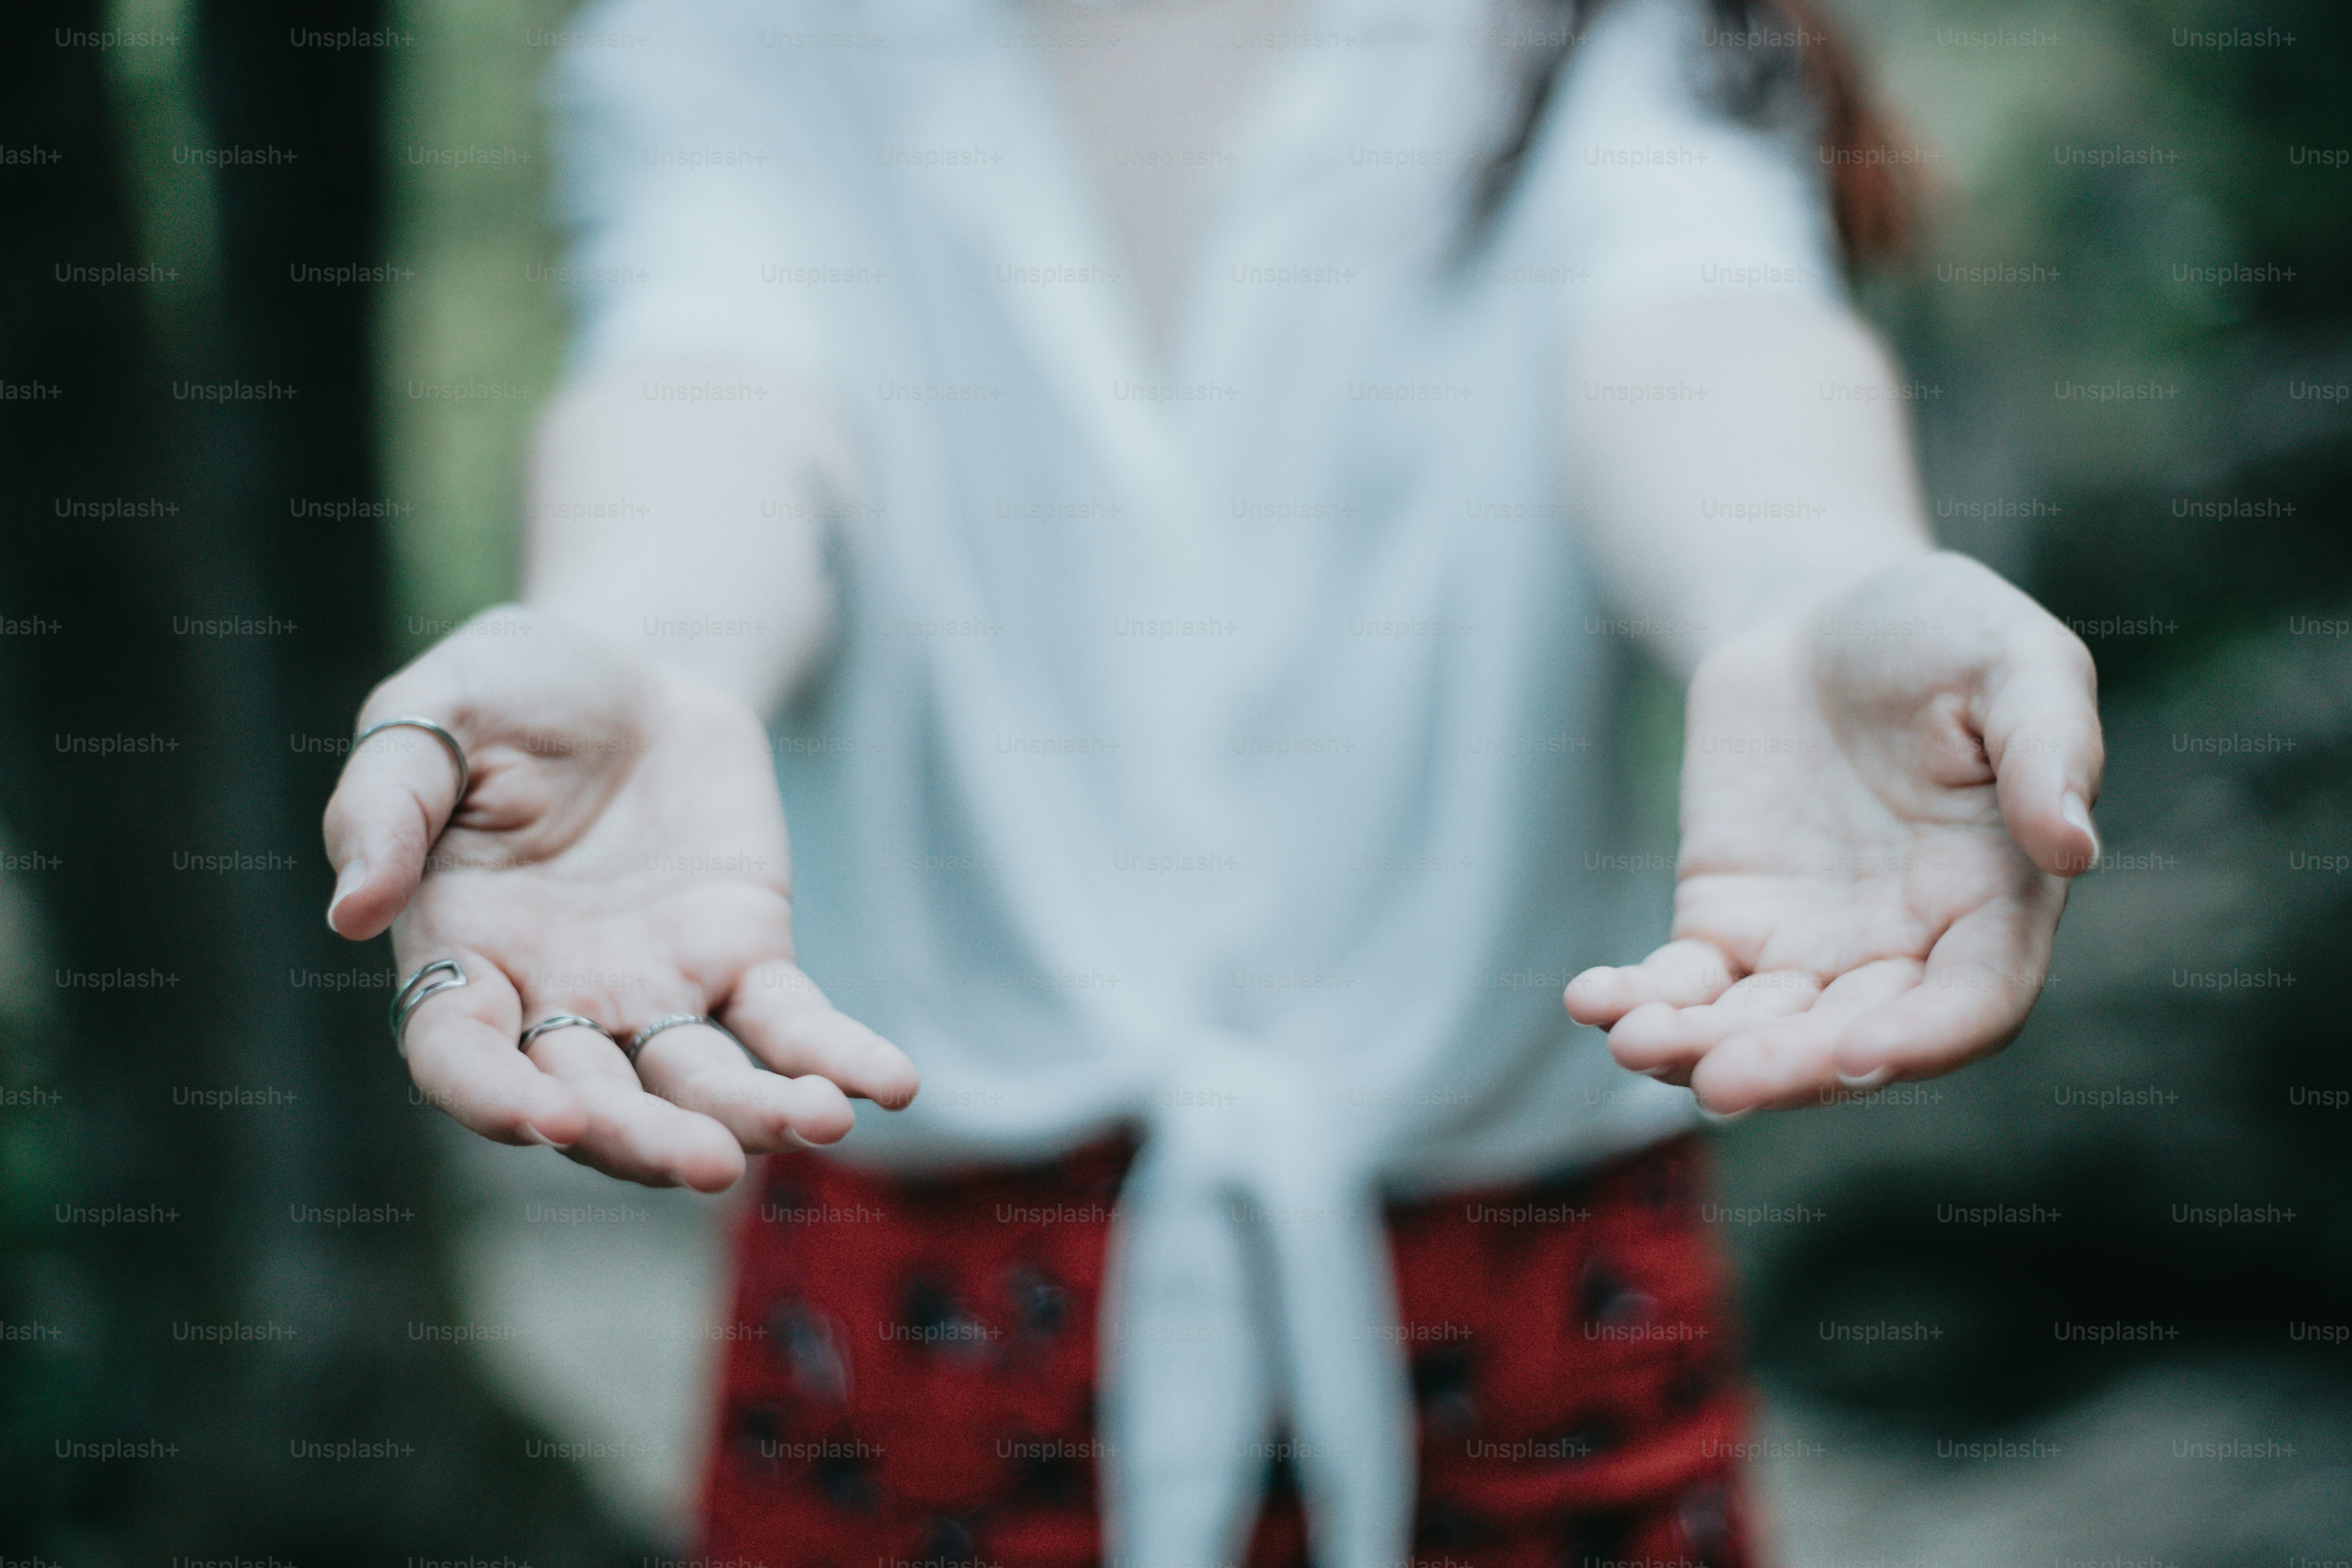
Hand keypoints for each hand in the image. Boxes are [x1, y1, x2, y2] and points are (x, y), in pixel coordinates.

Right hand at [323, 606, 915, 1189]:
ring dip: (758, 1116)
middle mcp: (557, 1000)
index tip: (549, 1117)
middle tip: (708, 1165)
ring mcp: (658, 988)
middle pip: (596, 1101)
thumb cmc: (508, 692)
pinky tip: (893, 1085)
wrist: (624, 661)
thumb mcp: (431, 712)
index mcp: (461, 957)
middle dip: (648, 1139)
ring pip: (703, 1082)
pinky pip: (793, 1023)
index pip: (461, 1058)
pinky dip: (840, 1056)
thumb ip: (384, 804)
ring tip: (820, 1125)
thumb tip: (354, 911)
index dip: (495, 1100)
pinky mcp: (744, 953)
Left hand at [1565, 553, 2102, 1112]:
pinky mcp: (1726, 920)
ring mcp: (1809, 945)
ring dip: (1697, 1049)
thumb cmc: (1942, 633)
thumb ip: (2048, 746)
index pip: (1973, 1003)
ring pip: (1756, 1028)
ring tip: (1636, 1044)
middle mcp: (1905, 948)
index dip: (1922, 1039)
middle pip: (1849, 1039)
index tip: (1860, 1057)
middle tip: (1719, 1083)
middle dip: (1786, 1068)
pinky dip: (1639, 999)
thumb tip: (2073, 846)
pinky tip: (1591, 1001)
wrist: (1824, 615)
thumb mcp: (2016, 660)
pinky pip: (1684, 983)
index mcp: (1998, 903)